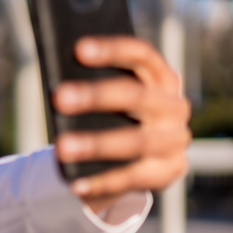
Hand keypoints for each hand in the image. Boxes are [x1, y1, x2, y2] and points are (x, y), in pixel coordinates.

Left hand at [52, 37, 190, 213]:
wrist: (146, 153)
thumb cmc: (115, 112)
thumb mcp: (110, 93)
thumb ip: (94, 82)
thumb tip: (58, 79)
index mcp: (161, 77)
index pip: (142, 55)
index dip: (112, 50)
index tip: (78, 49)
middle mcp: (173, 107)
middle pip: (136, 96)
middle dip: (96, 96)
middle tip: (59, 97)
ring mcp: (174, 141)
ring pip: (135, 142)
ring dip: (96, 144)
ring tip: (62, 147)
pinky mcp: (167, 172)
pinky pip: (132, 178)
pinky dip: (101, 181)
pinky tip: (73, 184)